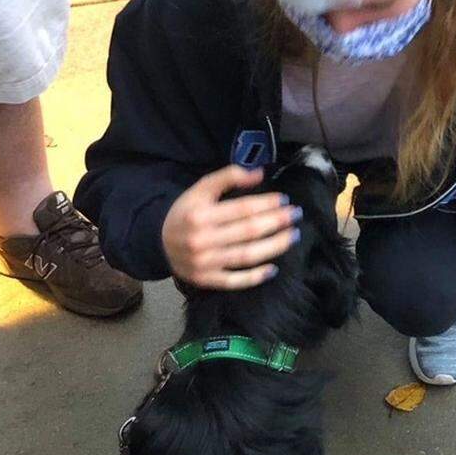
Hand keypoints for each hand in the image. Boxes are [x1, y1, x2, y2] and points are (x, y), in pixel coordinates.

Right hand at [161, 165, 302, 289]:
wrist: (159, 242)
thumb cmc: (186, 213)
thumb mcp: (200, 189)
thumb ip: (228, 177)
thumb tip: (259, 173)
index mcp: (200, 215)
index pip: (242, 209)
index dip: (266, 204)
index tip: (284, 200)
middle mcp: (202, 240)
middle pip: (248, 232)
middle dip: (276, 222)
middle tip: (296, 215)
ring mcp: (205, 263)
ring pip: (246, 256)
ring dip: (274, 247)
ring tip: (292, 236)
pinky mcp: (206, 280)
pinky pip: (235, 281)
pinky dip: (255, 277)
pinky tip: (273, 268)